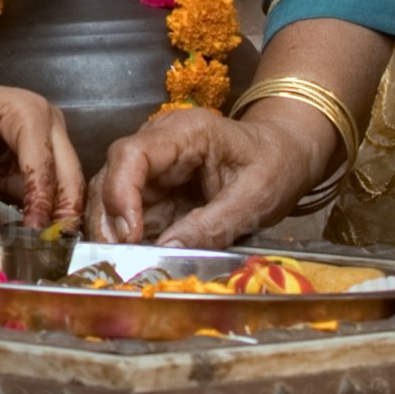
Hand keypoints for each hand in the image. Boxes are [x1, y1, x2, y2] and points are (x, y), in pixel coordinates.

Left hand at [0, 50, 80, 237]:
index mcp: (27, 111)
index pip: (42, 166)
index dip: (40, 204)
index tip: (33, 237)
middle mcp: (44, 122)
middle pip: (66, 175)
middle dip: (60, 213)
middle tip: (49, 249)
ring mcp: (40, 139)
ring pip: (60, 184)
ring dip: (51, 215)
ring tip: (39, 248)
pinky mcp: (27, 156)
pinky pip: (40, 188)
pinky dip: (35, 211)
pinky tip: (25, 234)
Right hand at [94, 98, 335, 247]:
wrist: (285, 156)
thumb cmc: (275, 166)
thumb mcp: (254, 198)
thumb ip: (213, 225)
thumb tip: (168, 252)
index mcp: (185, 133)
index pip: (132, 154)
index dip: (121, 193)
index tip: (130, 234)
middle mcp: (159, 145)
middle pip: (111, 175)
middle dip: (108, 218)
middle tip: (119, 256)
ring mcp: (154, 169)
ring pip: (110, 196)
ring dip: (111, 230)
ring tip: (124, 261)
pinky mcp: (156, 192)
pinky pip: (128, 214)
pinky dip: (126, 238)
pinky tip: (134, 258)